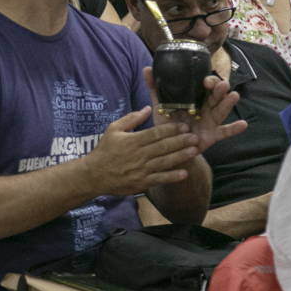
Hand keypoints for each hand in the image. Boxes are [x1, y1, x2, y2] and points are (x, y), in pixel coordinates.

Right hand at [81, 106, 200, 195]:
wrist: (94, 175)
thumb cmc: (104, 150)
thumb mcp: (113, 129)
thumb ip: (131, 118)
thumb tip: (148, 108)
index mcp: (132, 141)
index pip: (155, 133)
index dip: (171, 129)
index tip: (185, 125)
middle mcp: (138, 155)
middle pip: (163, 147)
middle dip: (181, 141)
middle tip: (195, 137)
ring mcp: (141, 170)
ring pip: (164, 162)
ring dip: (181, 156)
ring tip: (195, 150)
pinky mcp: (141, 183)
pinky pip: (159, 179)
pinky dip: (172, 176)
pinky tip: (184, 173)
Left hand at [142, 67, 245, 154]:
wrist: (169, 147)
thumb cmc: (168, 122)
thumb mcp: (160, 105)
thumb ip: (155, 88)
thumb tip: (147, 68)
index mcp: (195, 98)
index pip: (205, 86)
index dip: (208, 81)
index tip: (205, 79)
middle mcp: (205, 107)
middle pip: (215, 96)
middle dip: (219, 89)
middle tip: (222, 84)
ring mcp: (210, 121)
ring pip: (221, 110)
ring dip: (228, 103)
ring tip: (234, 96)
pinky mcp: (212, 135)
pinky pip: (225, 132)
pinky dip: (234, 129)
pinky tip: (243, 124)